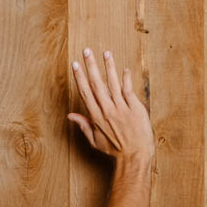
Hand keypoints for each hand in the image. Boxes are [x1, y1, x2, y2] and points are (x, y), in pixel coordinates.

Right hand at [68, 48, 153, 164]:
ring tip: (106, 53)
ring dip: (109, 67)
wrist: (135, 156)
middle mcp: (108, 110)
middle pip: (97, 84)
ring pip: (113, 84)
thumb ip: (83, 125)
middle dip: (91, 66)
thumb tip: (70, 116)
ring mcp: (122, 108)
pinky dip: (126, 79)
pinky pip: (129, 90)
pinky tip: (124, 69)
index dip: (80, 77)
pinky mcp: (135, 108)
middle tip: (86, 51)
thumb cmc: (115, 150)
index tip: (76, 65)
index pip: (86, 93)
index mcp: (96, 117)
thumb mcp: (95, 140)